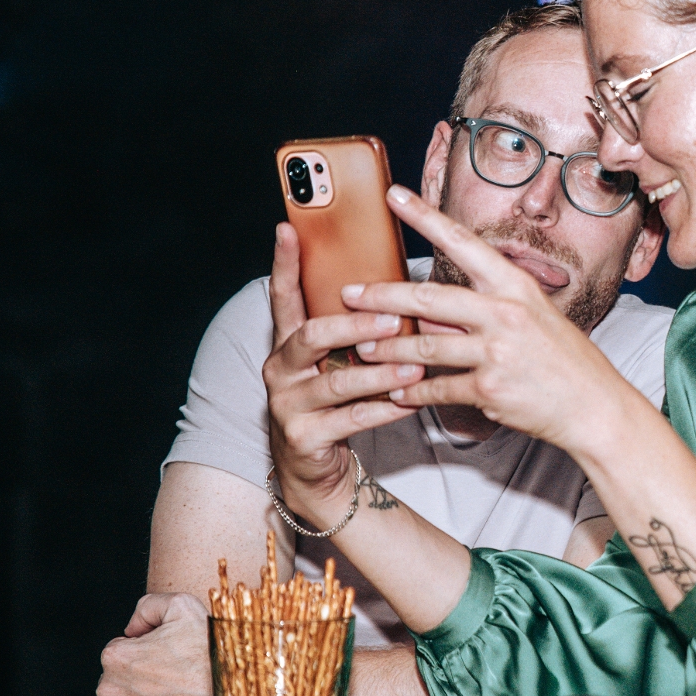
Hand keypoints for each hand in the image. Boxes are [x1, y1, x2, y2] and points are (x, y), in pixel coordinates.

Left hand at [97, 593, 215, 695]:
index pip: (118, 651)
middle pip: (115, 680)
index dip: (143, 651)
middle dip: (136, 678)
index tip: (166, 657)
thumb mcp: (182, 606)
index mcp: (116, 656)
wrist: (234, 693)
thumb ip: (148, 606)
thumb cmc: (211, 650)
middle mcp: (110, 688)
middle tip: (171, 677)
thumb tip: (131, 629)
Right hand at [264, 222, 424, 526]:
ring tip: (415, 367)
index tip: (287, 228)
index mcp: (287, 343)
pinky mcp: (304, 437)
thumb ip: (352, 331)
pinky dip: (386, 409)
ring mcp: (288, 404)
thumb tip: (397, 293)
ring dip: (380, 373)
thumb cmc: (334, 403)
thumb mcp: (334, 362)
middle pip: (312, 335)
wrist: (314, 467)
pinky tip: (411, 402)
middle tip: (393, 318)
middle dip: (355, 325)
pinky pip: (352, 419)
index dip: (284, 262)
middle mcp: (280, 369)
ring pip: (337, 382)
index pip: (282, 295)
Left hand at [345, 187, 633, 452]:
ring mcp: (497, 350)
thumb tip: (435, 315)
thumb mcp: (533, 320)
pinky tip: (397, 395)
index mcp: (515, 286)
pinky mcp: (489, 388)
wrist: (595, 407)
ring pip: (424, 347)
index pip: (463, 242)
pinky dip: (413, 394)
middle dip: (381, 296)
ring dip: (388, 352)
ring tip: (362, 351)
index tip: (394, 195)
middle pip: (428, 297)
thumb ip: (484, 312)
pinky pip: (438, 388)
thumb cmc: (564, 361)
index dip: (425, 216)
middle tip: (350, 294)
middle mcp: (505, 312)